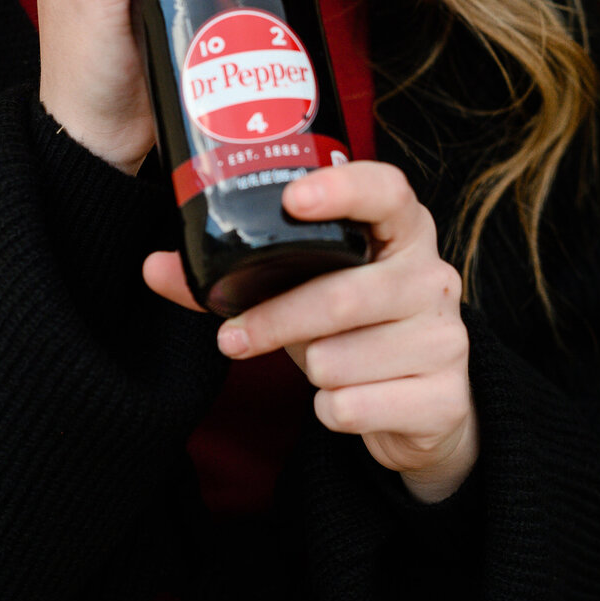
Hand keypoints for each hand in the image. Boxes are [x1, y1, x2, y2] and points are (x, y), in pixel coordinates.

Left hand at [143, 162, 477, 502]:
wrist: (424, 408)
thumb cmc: (352, 328)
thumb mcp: (301, 292)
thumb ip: (234, 278)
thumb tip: (152, 267)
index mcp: (402, 231)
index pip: (385, 191)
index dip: (342, 189)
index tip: (292, 199)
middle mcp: (433, 276)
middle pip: (343, 296)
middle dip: (276, 321)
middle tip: (230, 337)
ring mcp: (446, 337)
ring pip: (343, 359)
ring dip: (308, 369)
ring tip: (313, 365)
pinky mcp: (445, 397)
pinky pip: (358, 407)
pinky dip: (330, 411)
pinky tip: (339, 402)